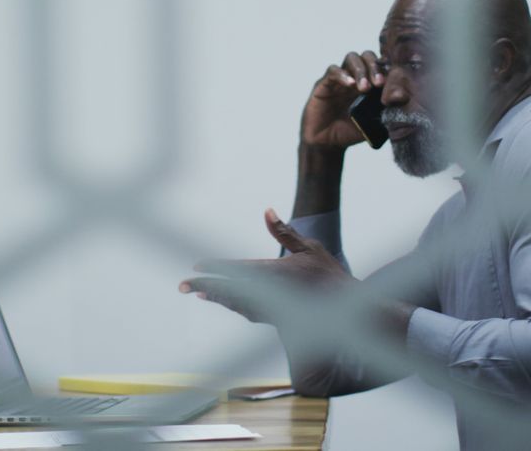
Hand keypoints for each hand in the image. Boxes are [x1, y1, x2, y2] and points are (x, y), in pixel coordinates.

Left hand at [179, 209, 354, 323]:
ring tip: (199, 292)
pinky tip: (224, 300)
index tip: (197, 265)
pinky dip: (233, 305)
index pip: (238, 269)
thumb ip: (285, 233)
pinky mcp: (276, 320)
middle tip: (182, 285)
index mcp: (276, 273)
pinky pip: (249, 312)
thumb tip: (267, 211)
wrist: (348, 310)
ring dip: (217, 297)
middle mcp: (271, 294)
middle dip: (205, 286)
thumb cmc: (329, 275)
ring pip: (237, 303)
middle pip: (231, 290)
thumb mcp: (309, 248)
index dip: (216, 267)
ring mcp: (273, 310)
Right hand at [300, 51, 384, 148]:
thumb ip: (386, 114)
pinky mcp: (324, 84)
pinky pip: (333, 71)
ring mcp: (340, 79)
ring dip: (361, 70)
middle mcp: (356, 77)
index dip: (388, 69)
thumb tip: (403, 102)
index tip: (393, 82)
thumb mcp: (372, 125)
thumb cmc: (349, 132)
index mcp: (370, 84)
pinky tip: (349, 84)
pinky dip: (342, 75)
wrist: (326, 143)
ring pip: (352, 58)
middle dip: (375, 67)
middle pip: (367, 56)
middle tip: (379, 83)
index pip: (381, 65)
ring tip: (364, 87)